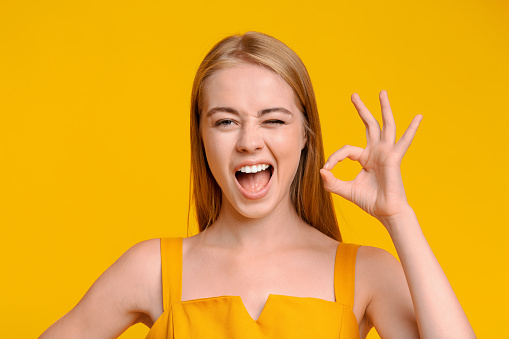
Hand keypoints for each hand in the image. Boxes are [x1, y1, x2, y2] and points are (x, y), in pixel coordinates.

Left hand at [320, 90, 421, 223]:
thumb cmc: (369, 201)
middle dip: (361, 109)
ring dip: (384, 108)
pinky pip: (404, 141)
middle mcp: (376, 152)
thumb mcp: (345, 190)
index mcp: (365, 158)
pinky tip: (419, 116)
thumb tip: (321, 170)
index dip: (334, 157)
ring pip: (386, 125)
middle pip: (369, 125)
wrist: (386, 212)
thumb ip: (332, 182)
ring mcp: (386, 153)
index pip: (346, 150)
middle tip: (354, 95)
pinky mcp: (394, 158)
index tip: (327, 168)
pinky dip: (412, 129)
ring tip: (382, 92)